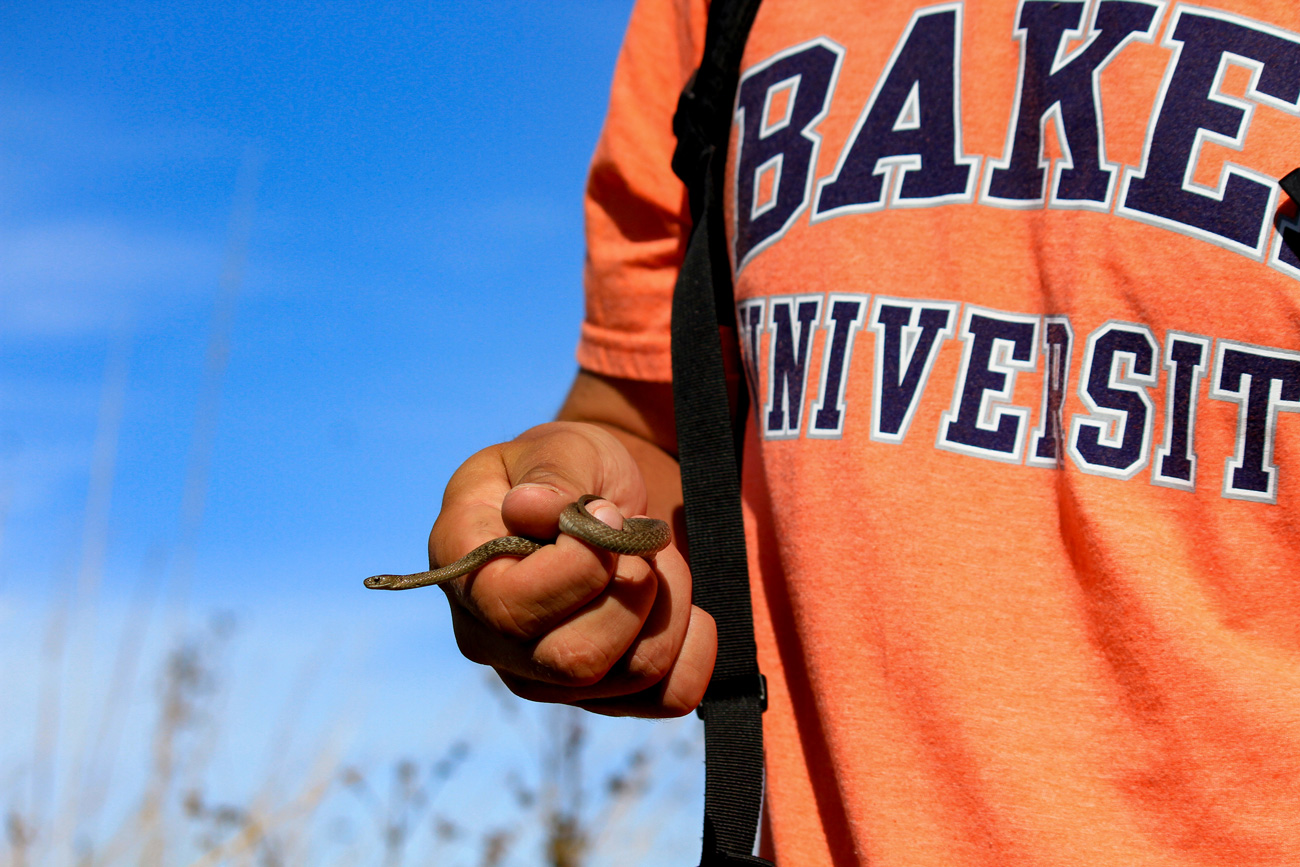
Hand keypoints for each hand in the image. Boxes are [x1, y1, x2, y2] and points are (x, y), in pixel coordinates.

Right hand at [432, 420, 716, 716]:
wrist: (599, 502)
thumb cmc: (567, 470)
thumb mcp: (559, 449)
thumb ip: (549, 475)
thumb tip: (529, 509)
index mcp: (462, 569)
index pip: (513, 607)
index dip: (580, 565)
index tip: (607, 512)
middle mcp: (491, 639)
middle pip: (575, 661)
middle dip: (633, 589)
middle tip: (638, 539)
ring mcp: (545, 678)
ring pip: (630, 675)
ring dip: (668, 605)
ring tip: (655, 561)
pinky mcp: (602, 695)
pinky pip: (668, 698)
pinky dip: (695, 649)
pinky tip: (687, 609)